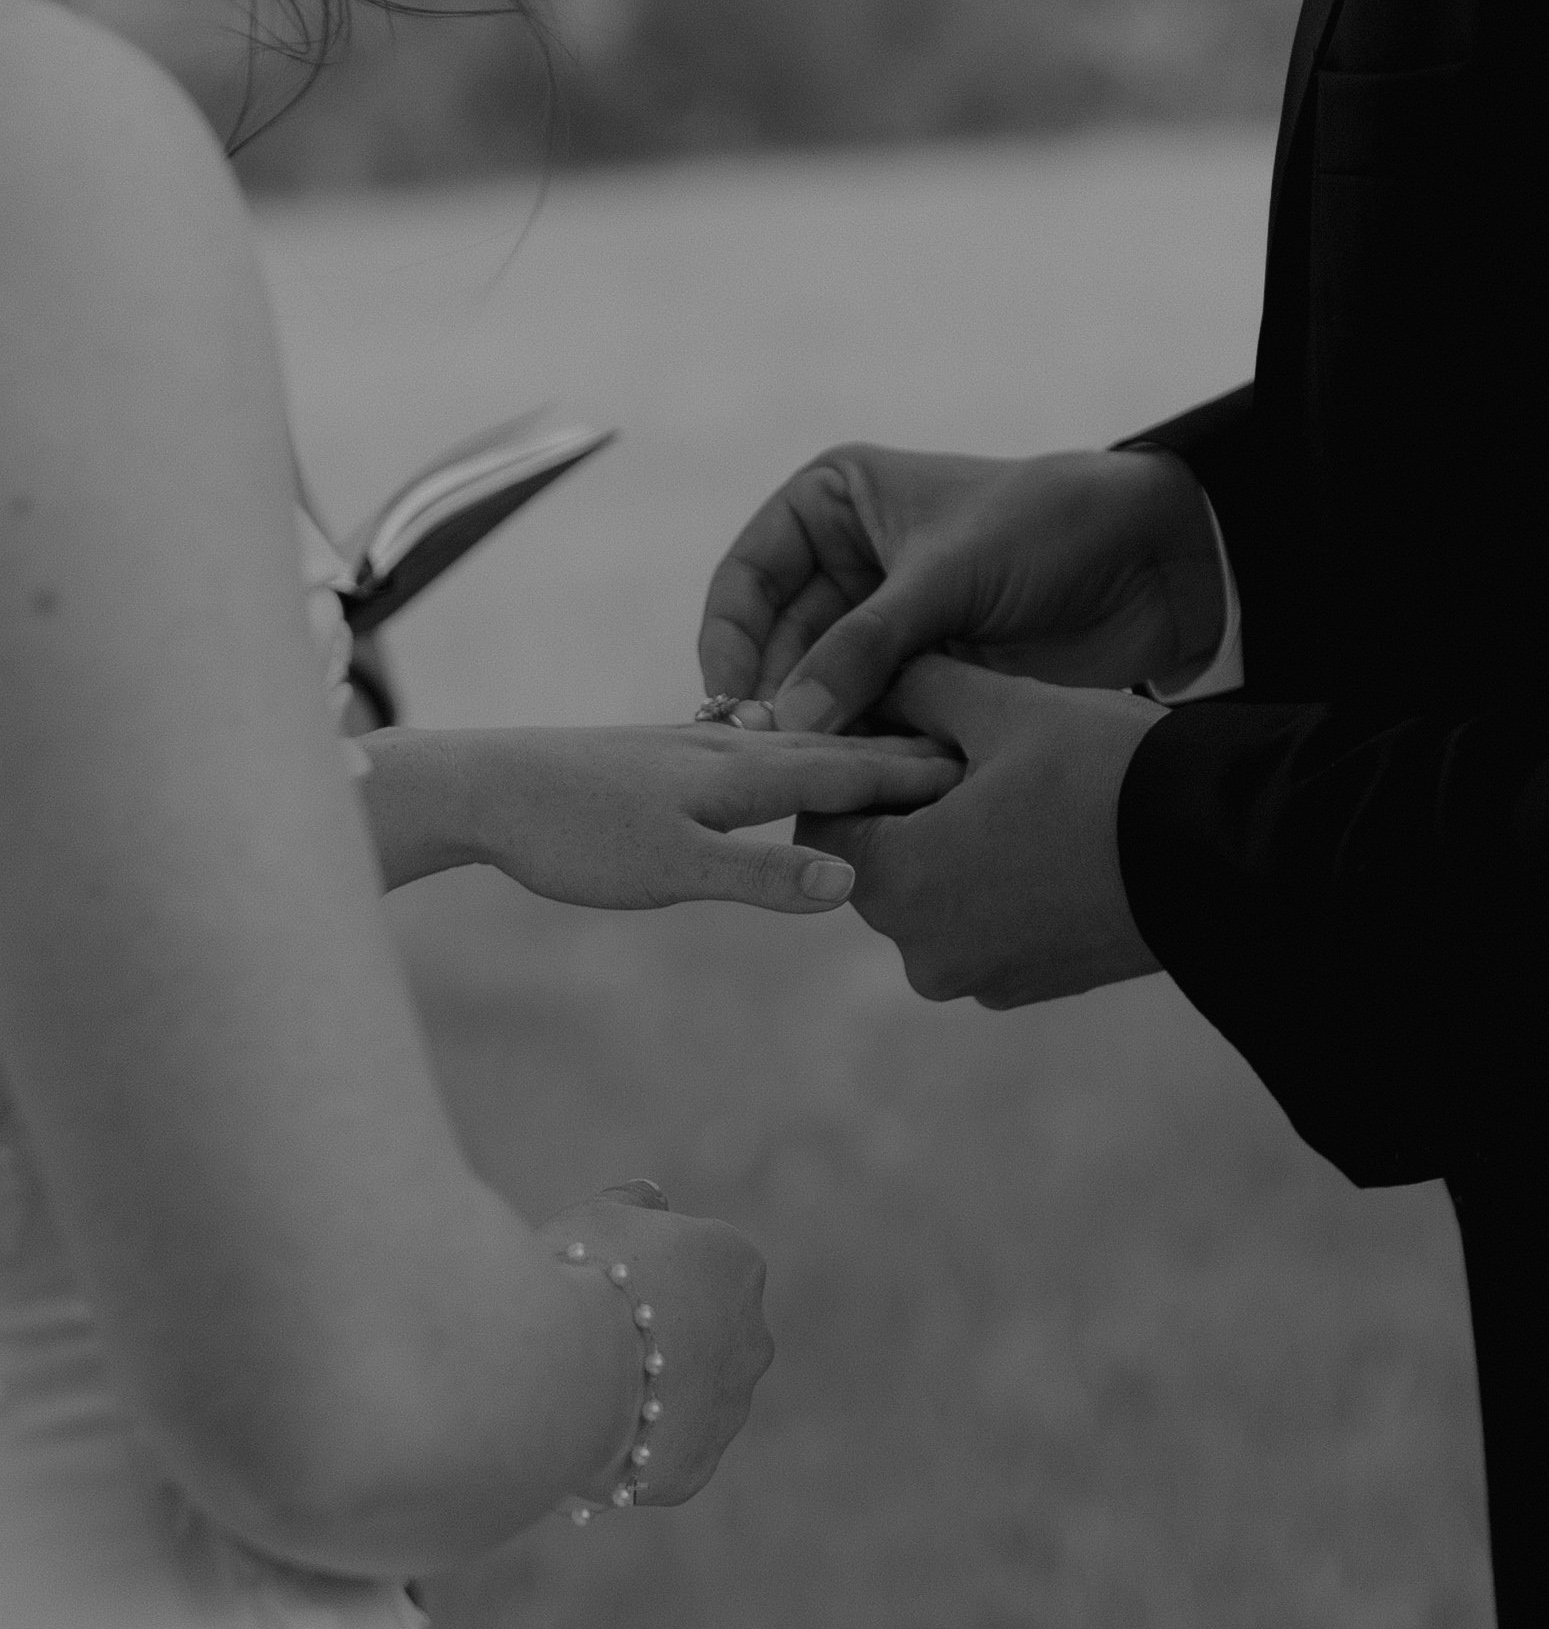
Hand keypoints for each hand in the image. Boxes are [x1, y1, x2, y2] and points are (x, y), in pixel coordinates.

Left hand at [384, 722, 961, 912]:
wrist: (481, 787)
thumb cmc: (572, 835)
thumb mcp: (671, 871)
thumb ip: (762, 878)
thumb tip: (853, 884)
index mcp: (743, 774)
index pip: (853, 772)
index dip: (919, 775)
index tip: (987, 770)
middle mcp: (729, 748)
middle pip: (836, 747)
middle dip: (905, 749)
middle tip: (975, 747)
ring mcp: (696, 746)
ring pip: (799, 743)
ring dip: (858, 745)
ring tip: (905, 748)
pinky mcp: (664, 756)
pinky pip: (760, 749)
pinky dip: (802, 750)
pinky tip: (791, 760)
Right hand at [538, 1180, 772, 1509]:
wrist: (569, 1370)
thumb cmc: (583, 1278)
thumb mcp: (601, 1215)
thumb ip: (635, 1203)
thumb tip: (654, 1198)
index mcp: (738, 1265)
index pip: (701, 1268)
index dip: (648, 1277)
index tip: (606, 1286)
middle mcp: (753, 1336)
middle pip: (707, 1333)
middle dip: (664, 1338)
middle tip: (600, 1340)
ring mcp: (731, 1407)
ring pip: (693, 1397)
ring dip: (654, 1393)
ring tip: (593, 1389)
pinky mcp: (700, 1464)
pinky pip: (667, 1451)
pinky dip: (638, 1444)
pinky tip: (596, 1429)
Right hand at [699, 444, 1224, 734]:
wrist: (1154, 561)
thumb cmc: (1048, 526)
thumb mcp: (946, 575)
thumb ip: (865, 646)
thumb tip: (787, 717)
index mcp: (834, 503)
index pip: (749, 576)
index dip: (729, 639)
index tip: (729, 701)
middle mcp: (847, 562)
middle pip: (777, 642)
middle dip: (773, 697)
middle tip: (769, 759)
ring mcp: (884, 623)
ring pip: (822, 686)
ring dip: (817, 729)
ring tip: (813, 778)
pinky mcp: (924, 672)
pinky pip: (872, 715)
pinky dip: (863, 746)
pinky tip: (857, 783)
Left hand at [796, 654, 1167, 1005]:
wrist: (1229, 852)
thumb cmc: (1108, 773)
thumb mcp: (1003, 707)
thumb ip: (918, 687)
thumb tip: (875, 674)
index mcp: (900, 886)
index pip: (823, 821)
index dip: (850, 764)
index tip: (892, 721)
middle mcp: (924, 952)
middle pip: (878, 859)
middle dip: (903, 800)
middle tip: (955, 739)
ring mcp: (981, 977)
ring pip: (932, 891)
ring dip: (950, 836)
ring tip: (1006, 776)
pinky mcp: (1031, 985)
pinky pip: (981, 922)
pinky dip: (992, 876)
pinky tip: (1040, 824)